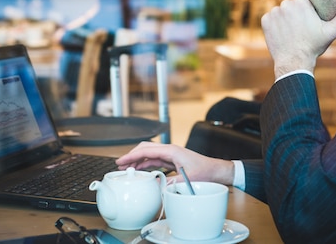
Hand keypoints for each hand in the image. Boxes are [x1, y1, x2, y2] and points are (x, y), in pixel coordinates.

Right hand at [116, 142, 235, 185]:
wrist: (215, 170)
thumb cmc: (205, 171)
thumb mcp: (187, 179)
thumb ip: (171, 182)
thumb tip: (156, 186)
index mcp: (171, 150)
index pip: (146, 150)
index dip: (132, 156)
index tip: (121, 161)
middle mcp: (170, 150)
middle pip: (145, 149)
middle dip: (132, 155)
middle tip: (120, 164)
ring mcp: (170, 155)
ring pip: (149, 154)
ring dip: (138, 160)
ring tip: (127, 168)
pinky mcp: (172, 161)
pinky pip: (155, 160)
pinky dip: (146, 164)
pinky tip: (141, 171)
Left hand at [261, 0, 335, 77]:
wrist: (294, 62)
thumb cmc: (314, 47)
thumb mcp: (331, 32)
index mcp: (301, 2)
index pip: (303, 2)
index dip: (306, 13)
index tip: (309, 24)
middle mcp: (285, 4)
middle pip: (291, 6)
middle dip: (295, 15)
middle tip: (301, 29)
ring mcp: (274, 12)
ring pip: (281, 12)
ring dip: (285, 20)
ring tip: (292, 33)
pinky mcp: (265, 21)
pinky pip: (270, 18)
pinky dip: (275, 25)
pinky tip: (282, 34)